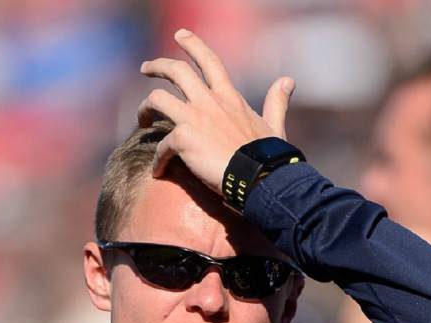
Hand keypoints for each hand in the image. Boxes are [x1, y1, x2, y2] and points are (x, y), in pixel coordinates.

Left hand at [137, 29, 294, 191]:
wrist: (259, 178)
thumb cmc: (268, 156)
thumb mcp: (274, 125)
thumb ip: (276, 102)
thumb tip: (288, 80)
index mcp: (229, 97)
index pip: (210, 61)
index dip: (193, 45)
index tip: (180, 35)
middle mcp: (209, 102)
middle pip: (175, 71)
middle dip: (157, 65)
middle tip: (146, 67)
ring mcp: (193, 119)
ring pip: (156, 99)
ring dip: (145, 108)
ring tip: (143, 120)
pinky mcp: (182, 139)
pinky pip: (161, 145)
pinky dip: (158, 159)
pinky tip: (159, 171)